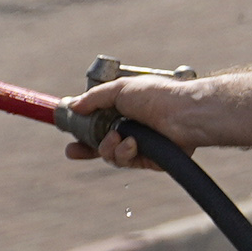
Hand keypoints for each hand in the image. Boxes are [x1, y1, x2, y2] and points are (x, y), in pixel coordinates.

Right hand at [72, 67, 204, 171]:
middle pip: (99, 143)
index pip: (96, 121)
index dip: (81, 128)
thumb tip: (73, 105)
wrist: (184, 113)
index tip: (67, 131)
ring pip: (111, 155)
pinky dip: (126, 153)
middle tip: (73, 151)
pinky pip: (127, 162)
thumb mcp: (120, 89)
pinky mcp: (149, 160)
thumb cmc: (156, 96)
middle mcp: (130, 127)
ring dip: (108, 148)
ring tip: (118, 137)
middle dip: (85, 148)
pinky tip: (133, 144)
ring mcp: (140, 145)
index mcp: (123, 109)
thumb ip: (94, 98)